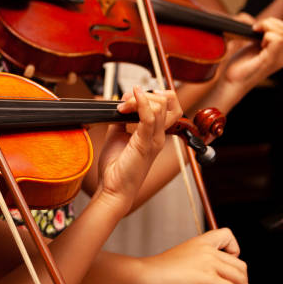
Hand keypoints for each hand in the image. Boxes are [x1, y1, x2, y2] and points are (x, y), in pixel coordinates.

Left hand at [96, 87, 181, 210]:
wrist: (113, 189)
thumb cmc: (116, 168)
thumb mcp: (117, 135)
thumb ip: (121, 119)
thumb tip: (119, 103)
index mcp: (155, 134)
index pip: (169, 105)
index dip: (152, 95)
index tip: (130, 100)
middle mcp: (158, 136)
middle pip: (168, 102)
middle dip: (146, 94)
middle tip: (125, 103)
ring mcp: (154, 140)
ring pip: (160, 105)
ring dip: (137, 99)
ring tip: (121, 108)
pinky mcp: (145, 144)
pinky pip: (149, 117)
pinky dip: (141, 103)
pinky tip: (132, 97)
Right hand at [138, 228, 253, 283]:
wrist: (147, 276)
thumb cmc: (160, 272)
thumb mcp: (185, 262)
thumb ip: (203, 270)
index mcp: (200, 242)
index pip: (227, 235)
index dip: (235, 250)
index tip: (230, 266)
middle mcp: (207, 250)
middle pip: (240, 264)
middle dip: (243, 282)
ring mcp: (209, 264)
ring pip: (240, 279)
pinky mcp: (208, 280)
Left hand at [225, 16, 282, 84]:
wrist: (232, 82)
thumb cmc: (240, 67)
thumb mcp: (256, 48)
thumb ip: (267, 39)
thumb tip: (270, 25)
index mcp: (281, 55)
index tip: (266, 30)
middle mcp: (282, 58)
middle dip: (273, 22)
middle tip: (258, 29)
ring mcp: (278, 60)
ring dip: (269, 27)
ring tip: (257, 34)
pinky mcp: (269, 60)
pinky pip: (278, 39)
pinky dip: (267, 34)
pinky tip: (258, 41)